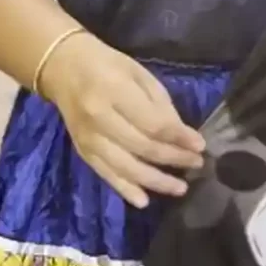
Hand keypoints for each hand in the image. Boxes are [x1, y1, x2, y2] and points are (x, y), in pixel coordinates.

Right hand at [39, 32, 205, 208]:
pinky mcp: (82, 151)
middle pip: (142, 147)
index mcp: (116, 91)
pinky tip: (144, 200)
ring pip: (126, 167)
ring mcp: (88, 139)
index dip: (179, 138)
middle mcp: (100, 118)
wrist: (64, 68)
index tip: (201, 145)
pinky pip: (106, 175)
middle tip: (198, 164)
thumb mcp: (140, 73)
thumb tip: (181, 134)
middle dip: (174, 158)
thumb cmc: (109, 64)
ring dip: (156, 181)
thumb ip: (160, 104)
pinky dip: (125, 189)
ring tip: (180, 187)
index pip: (153, 124)